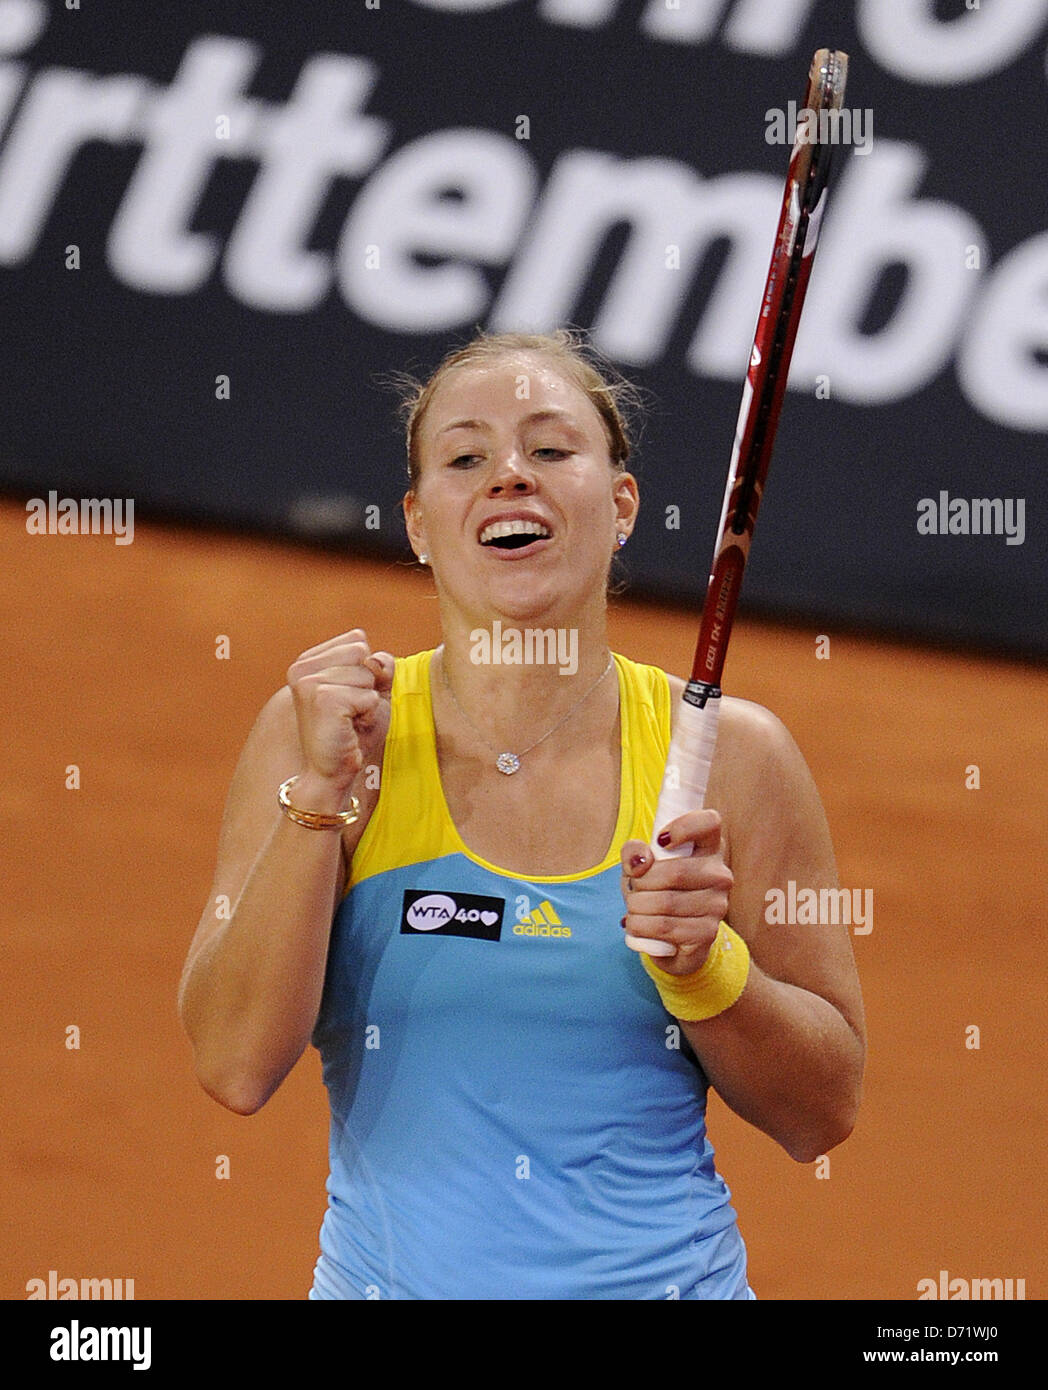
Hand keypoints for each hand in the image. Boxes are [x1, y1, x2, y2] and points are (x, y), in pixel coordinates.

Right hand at [286, 630, 393, 792]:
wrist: (332, 772)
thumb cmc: (353, 731)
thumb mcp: (372, 691)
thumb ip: (380, 666)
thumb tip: (377, 659)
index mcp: (307, 661)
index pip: (358, 640)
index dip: (366, 670)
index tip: (349, 696)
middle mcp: (302, 668)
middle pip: (364, 653)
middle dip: (368, 684)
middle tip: (350, 711)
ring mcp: (310, 683)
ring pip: (368, 675)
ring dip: (368, 702)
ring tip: (349, 721)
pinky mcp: (323, 701)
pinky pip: (370, 697)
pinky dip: (369, 715)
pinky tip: (350, 729)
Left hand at [620, 810, 733, 975]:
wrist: (667, 935)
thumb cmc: (655, 890)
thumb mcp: (639, 866)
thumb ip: (634, 852)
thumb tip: (640, 860)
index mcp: (708, 847)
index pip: (710, 822)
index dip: (684, 827)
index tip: (660, 840)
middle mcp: (719, 874)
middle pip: (675, 871)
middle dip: (641, 882)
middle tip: (634, 888)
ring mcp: (718, 905)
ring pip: (666, 902)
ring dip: (637, 907)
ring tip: (634, 908)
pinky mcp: (707, 932)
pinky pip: (665, 927)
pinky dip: (640, 926)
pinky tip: (639, 924)